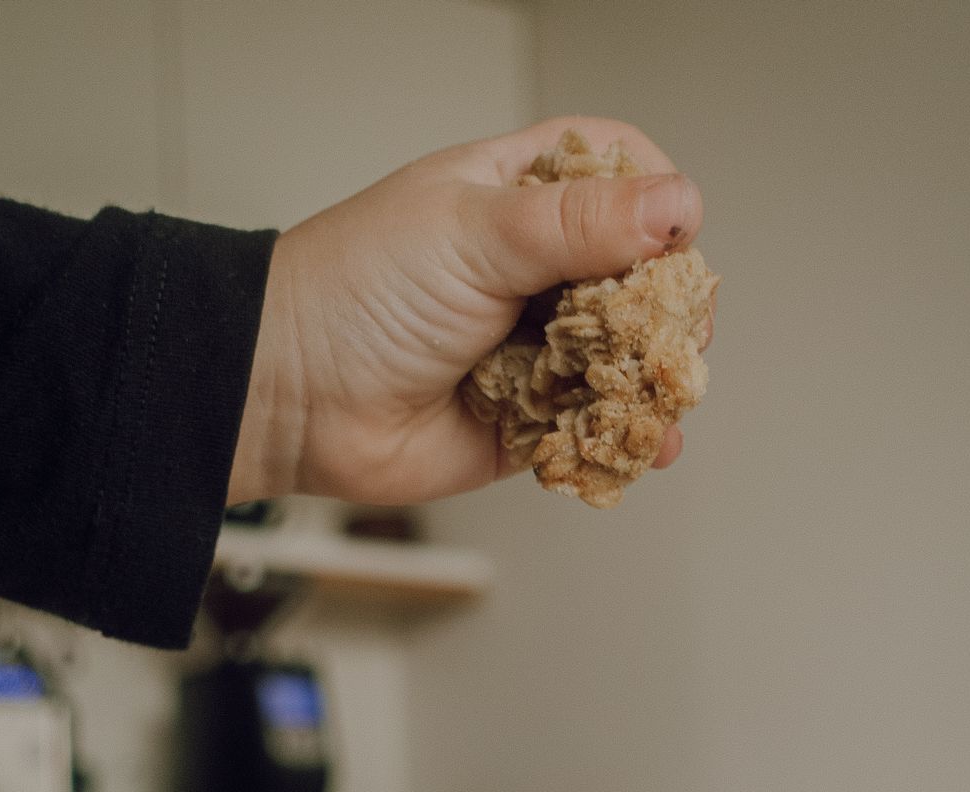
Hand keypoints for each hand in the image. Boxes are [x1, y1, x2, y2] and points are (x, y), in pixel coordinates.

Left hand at [230, 117, 703, 503]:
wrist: (293, 397)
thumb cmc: (357, 292)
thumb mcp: (474, 233)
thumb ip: (577, 224)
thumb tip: (676, 205)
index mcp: (517, 194)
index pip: (614, 172)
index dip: (654, 197)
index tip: (672, 236)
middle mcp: (530, 269)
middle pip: (636, 273)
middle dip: (665, 303)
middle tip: (676, 328)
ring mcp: (531, 347)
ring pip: (621, 356)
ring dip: (653, 376)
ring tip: (666, 390)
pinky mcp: (524, 422)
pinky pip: (590, 428)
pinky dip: (621, 436)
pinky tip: (644, 442)